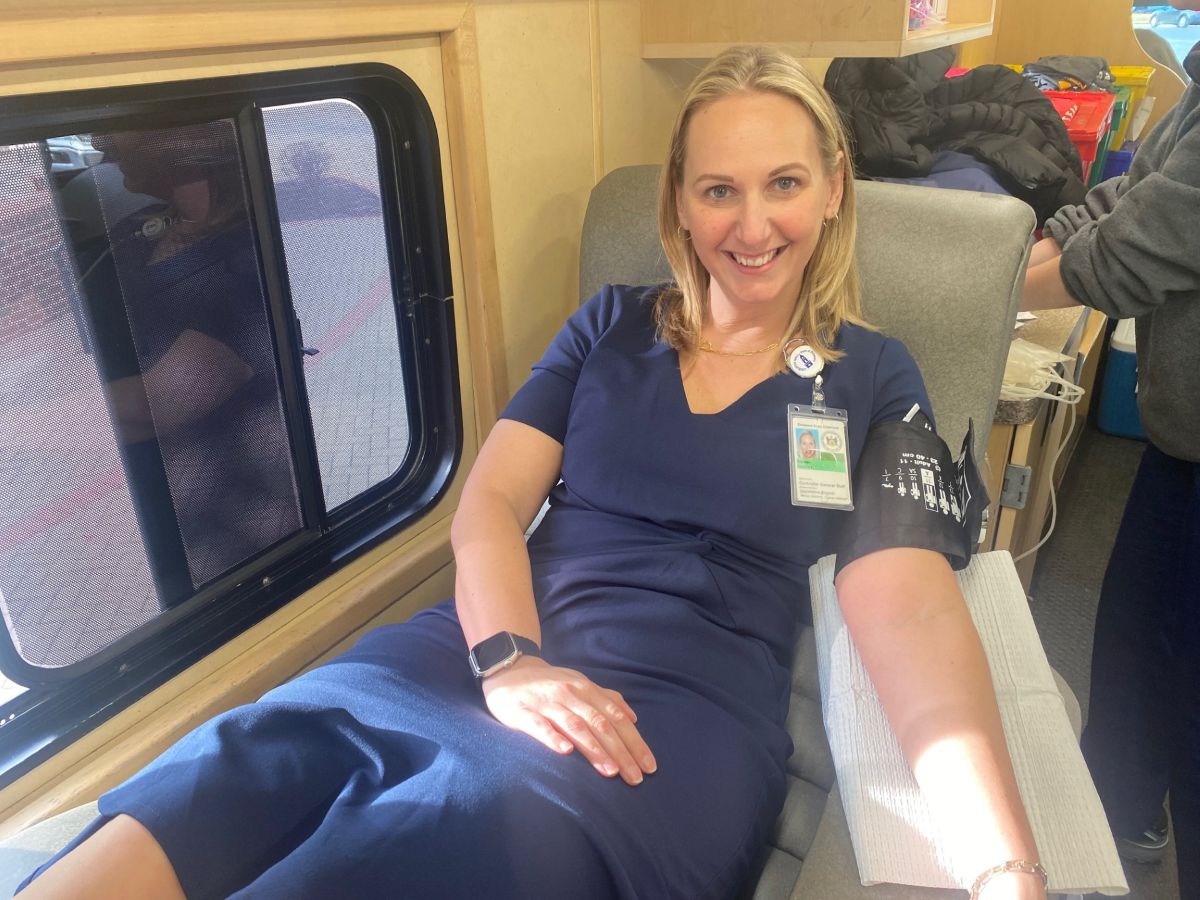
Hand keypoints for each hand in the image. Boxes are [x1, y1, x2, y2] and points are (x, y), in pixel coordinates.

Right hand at [481, 657, 656, 784]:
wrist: (509, 669)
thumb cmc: (550, 684)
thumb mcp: (580, 684)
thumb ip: (606, 699)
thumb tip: (632, 717)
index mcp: (586, 690)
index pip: (616, 717)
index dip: (634, 741)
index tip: (649, 766)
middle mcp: (570, 695)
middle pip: (601, 724)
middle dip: (621, 752)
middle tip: (635, 778)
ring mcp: (547, 703)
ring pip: (575, 726)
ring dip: (594, 749)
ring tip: (610, 771)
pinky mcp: (523, 712)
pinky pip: (539, 726)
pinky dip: (553, 738)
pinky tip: (566, 752)